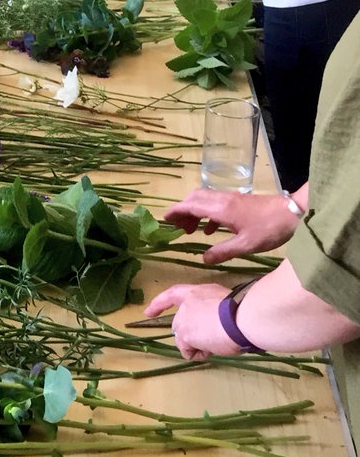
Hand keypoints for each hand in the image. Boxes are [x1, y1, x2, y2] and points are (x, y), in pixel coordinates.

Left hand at [143, 282, 242, 359]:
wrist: (239, 318)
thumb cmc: (238, 308)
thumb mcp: (222, 300)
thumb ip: (210, 307)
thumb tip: (215, 318)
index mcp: (194, 292)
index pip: (172, 295)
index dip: (159, 303)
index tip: (148, 312)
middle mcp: (185, 306)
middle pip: (179, 324)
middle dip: (190, 334)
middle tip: (212, 337)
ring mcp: (183, 321)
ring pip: (183, 339)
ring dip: (197, 344)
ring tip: (216, 342)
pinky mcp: (185, 337)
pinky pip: (188, 351)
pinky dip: (199, 354)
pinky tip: (212, 348)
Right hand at [162, 188, 298, 263]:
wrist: (292, 213)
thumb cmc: (269, 229)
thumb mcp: (246, 245)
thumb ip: (223, 251)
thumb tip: (203, 258)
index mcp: (220, 209)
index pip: (191, 205)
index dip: (176, 211)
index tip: (165, 219)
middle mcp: (222, 199)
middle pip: (194, 198)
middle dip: (182, 210)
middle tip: (176, 227)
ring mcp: (231, 198)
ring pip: (204, 199)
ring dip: (194, 212)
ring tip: (191, 230)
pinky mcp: (238, 201)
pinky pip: (215, 203)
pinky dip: (207, 214)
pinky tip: (211, 230)